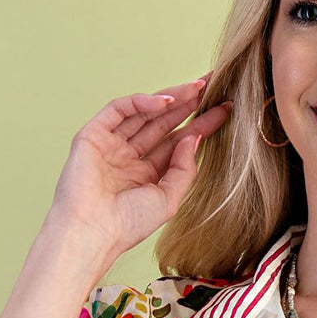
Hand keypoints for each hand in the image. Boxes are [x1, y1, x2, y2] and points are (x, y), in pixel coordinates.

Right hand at [47, 71, 231, 262]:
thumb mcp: (168, 199)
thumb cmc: (127, 224)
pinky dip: (142, 102)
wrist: (92, 232)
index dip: (201, 125)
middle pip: (164, 122)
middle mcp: (130, 157)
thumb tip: (195, 137)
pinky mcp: (94, 134)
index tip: (225, 110)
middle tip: (213, 85)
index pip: (178, 142)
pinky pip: (120, 109)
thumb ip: (184, 169)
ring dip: (171, 98)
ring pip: (145, 112)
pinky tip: (166, 101)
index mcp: (147, 174)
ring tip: (197, 88)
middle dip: (188, 104)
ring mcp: (111, 144)